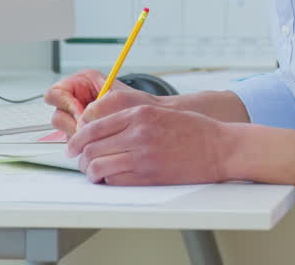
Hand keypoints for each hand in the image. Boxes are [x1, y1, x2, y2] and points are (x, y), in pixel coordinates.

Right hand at [44, 70, 158, 135]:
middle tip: (89, 128)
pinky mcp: (79, 131)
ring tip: (98, 134)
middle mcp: (75, 98)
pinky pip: (71, 139)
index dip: (66, 103)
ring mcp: (76, 116)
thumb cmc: (137, 103)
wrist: (148, 118)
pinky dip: (83, 142)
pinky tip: (98, 140)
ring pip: (62, 128)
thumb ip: (97, 105)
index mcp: (81, 82)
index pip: (56, 92)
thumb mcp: (118, 98)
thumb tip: (82, 119)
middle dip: (72, 122)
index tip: (81, 112)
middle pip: (57, 112)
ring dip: (78, 134)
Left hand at [66, 104, 233, 185]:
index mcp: (140, 114)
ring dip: (91, 171)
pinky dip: (107, 181)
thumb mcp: (161, 113)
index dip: (77, 139)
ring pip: (98, 166)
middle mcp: (138, 133)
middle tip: (82, 161)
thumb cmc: (195, 130)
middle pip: (91, 147)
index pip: (94, 126)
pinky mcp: (148, 175)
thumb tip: (101, 129)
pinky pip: (114, 180)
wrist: (220, 148)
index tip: (74, 146)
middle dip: (81, 157)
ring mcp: (142, 155)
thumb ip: (132, 119)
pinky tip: (111, 178)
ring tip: (95, 172)